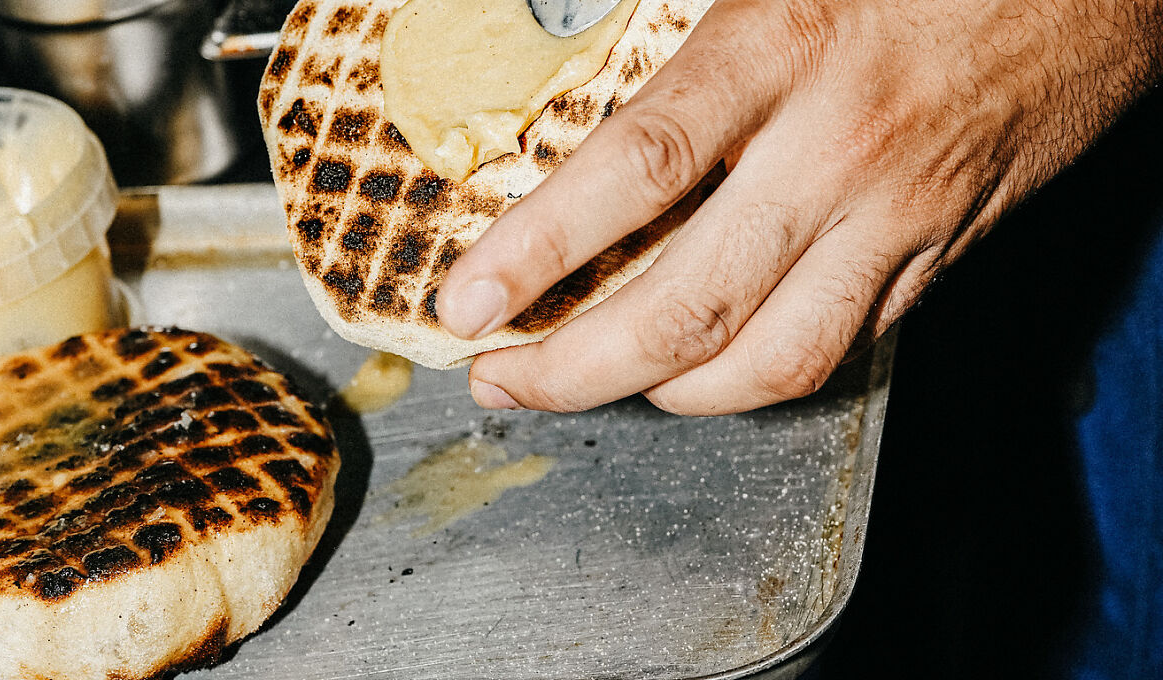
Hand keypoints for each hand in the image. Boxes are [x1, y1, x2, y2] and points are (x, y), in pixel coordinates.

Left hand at [436, 0, 1160, 414]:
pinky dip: (763, 375)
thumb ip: (680, 44)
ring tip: (603, 390)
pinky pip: (846, 347)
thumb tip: (578, 121)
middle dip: (579, 368)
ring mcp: (898, 214)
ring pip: (773, 359)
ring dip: (669, 396)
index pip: (632, 173)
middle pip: (691, 303)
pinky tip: (712, 370)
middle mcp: (836, 149)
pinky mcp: (943, 253)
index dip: (535, 249)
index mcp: (780, 49)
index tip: (467, 303)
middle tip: (506, 382)